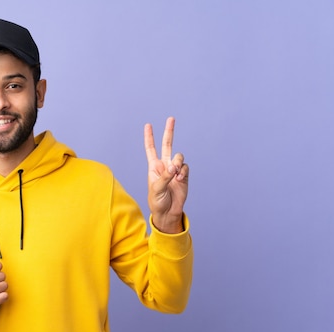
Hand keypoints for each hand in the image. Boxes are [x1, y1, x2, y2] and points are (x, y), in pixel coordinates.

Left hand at [144, 117, 188, 233]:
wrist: (168, 212)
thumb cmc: (157, 201)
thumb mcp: (157, 189)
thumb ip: (165, 176)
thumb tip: (174, 166)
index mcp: (153, 167)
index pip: (151, 149)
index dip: (149, 137)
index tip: (148, 125)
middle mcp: (164, 166)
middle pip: (167, 145)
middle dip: (169, 132)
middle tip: (171, 118)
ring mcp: (175, 170)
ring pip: (179, 157)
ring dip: (178, 163)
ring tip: (175, 174)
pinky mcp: (184, 175)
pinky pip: (185, 167)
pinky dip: (183, 172)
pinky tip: (179, 180)